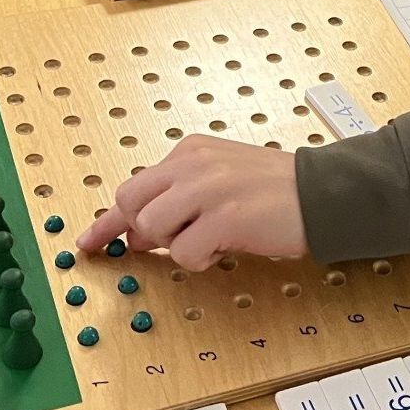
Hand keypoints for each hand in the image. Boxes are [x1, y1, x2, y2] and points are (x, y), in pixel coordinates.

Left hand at [75, 135, 309, 267]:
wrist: (321, 193)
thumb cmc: (275, 190)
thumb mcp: (221, 178)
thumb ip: (180, 197)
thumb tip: (138, 234)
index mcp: (191, 150)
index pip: (134, 185)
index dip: (107, 221)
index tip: (89, 242)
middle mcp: (194, 163)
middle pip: (132, 204)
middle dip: (145, 231)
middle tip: (178, 238)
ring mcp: (208, 188)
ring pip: (152, 229)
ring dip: (177, 245)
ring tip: (213, 237)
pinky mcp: (224, 217)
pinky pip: (183, 253)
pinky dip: (200, 259)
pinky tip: (227, 245)